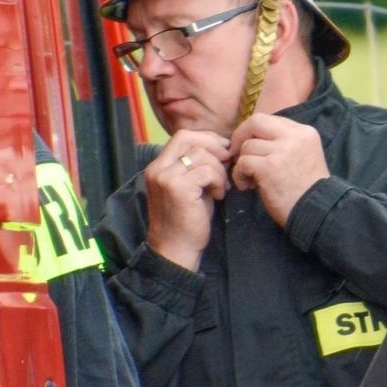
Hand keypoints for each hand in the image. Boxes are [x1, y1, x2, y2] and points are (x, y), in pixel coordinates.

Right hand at [145, 130, 231, 270]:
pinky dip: (219, 182)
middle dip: (215, 148)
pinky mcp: (178, 189)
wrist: (176, 250)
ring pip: (202, 155)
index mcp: (158, 166)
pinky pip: (207, 171)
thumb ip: (198, 165)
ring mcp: (166, 177)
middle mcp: (158, 168)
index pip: (182, 136)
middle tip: (228, 163)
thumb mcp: (190, 187)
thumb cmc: (186, 220)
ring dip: (219, 170)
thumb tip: (222, 147)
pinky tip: (218, 196)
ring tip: (221, 188)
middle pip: (190, 139)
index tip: (223, 150)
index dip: (206, 138)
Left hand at [229, 114, 329, 226]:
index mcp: (305, 132)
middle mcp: (294, 136)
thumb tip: (251, 138)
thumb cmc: (307, 190)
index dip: (256, 132)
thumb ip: (283, 142)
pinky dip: (239, 174)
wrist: (317, 213)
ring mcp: (282, 150)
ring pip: (247, 146)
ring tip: (250, 179)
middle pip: (256, 121)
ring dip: (242, 163)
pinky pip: (243, 162)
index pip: (271, 119)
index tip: (252, 148)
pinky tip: (246, 186)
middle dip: (240, 136)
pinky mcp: (269, 167)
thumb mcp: (304, 156)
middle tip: (236, 153)